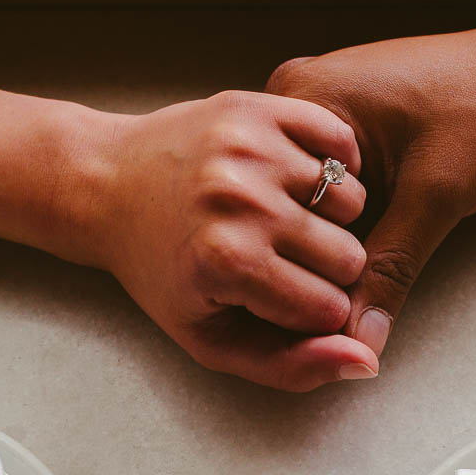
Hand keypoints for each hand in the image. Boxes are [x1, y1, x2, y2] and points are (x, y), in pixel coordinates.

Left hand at [79, 90, 377, 391]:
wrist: (107, 186)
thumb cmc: (163, 272)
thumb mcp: (213, 339)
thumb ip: (291, 367)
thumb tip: (368, 362)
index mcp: (228, 263)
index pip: (330, 311)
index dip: (311, 313)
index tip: (277, 299)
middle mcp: (241, 201)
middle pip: (349, 258)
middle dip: (325, 270)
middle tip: (281, 260)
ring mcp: (250, 148)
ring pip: (355, 201)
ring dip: (330, 218)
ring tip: (287, 219)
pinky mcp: (258, 107)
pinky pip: (341, 143)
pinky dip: (335, 165)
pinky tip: (300, 181)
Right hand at [265, 4, 475, 357]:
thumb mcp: (434, 196)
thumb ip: (389, 270)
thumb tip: (356, 340)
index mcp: (301, 97)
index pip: (271, 199)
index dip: (294, 257)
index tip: (315, 304)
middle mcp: (294, 95)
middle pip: (280, 200)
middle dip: (309, 249)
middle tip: (336, 296)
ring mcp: (316, 106)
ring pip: (301, 197)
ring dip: (325, 235)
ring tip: (351, 267)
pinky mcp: (341, 120)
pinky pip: (322, 181)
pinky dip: (340, 216)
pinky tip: (359, 238)